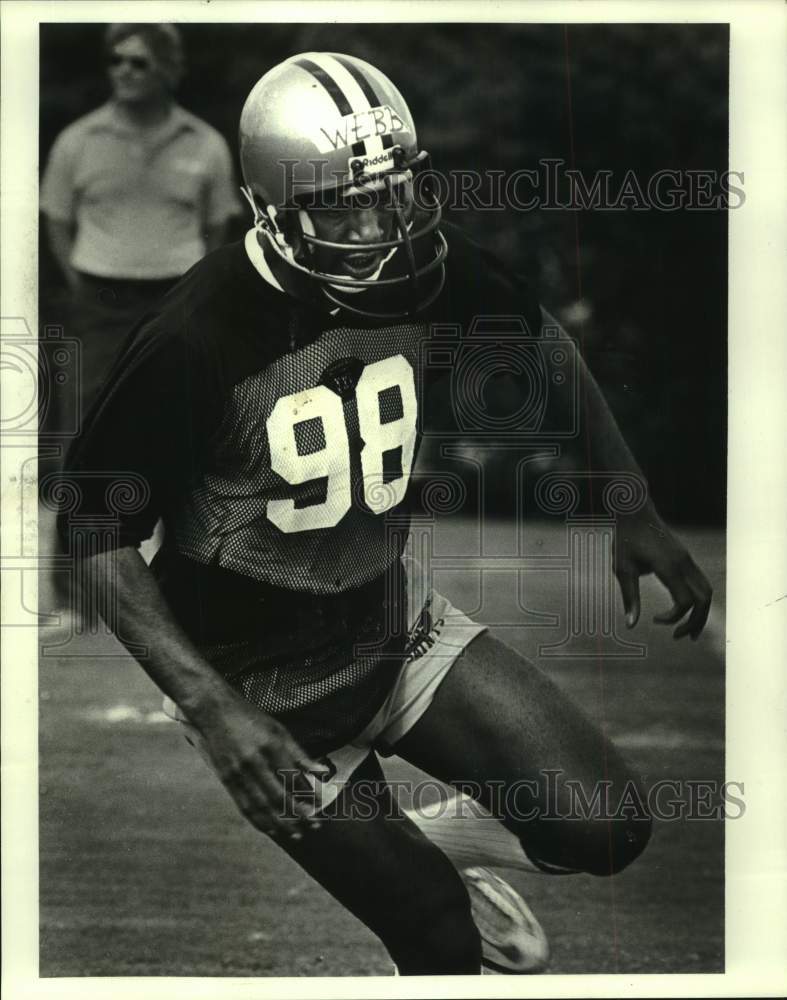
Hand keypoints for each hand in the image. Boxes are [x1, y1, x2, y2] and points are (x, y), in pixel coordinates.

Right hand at [194, 693, 329, 838]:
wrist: (214, 713)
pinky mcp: (226, 781)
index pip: (293, 777)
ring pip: (261, 806)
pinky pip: (244, 806)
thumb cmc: (251, 719)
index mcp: (270, 746)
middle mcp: (253, 762)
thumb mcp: (278, 730)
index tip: (321, 804)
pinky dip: (259, 820)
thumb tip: (321, 772)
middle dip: (298, 814)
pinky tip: (271, 829)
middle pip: (278, 796)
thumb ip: (299, 754)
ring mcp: (238, 773)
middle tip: (314, 825)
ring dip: (280, 823)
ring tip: (296, 834)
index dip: (308, 793)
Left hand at [614, 509, 712, 639]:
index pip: (685, 601)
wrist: (635, 510)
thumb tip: (630, 625)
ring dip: (700, 612)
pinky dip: (697, 599)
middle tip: (680, 638)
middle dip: (696, 622)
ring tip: (688, 630)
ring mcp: (687, 559)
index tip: (654, 620)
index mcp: (669, 566)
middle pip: (704, 599)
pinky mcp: (686, 557)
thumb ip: (629, 596)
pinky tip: (685, 609)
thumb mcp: (621, 568)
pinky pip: (700, 582)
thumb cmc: (625, 538)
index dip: (674, 617)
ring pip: (706, 590)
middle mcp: (684, 563)